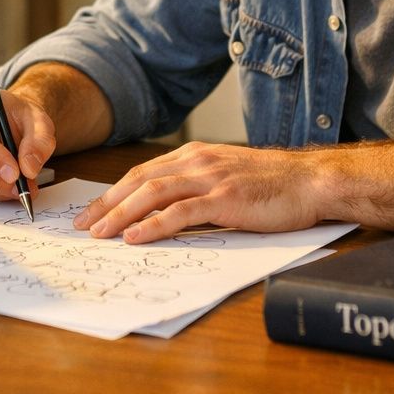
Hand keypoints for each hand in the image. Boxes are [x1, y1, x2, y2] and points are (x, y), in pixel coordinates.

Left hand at [72, 141, 325, 243]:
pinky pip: (180, 212)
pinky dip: (153, 224)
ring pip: (152, 194)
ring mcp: (210, 178)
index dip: (113, 193)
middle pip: (138, 180)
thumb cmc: (273, 185)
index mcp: (194, 156)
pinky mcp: (225, 199)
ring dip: (121, 214)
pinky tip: (135, 237)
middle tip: (82, 226)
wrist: (311, 181)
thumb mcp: (226, 179)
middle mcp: (196, 161)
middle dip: (106, 204)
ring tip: (100, 233)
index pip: (142, 173)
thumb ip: (196, 190)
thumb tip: (165, 214)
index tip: (91, 212)